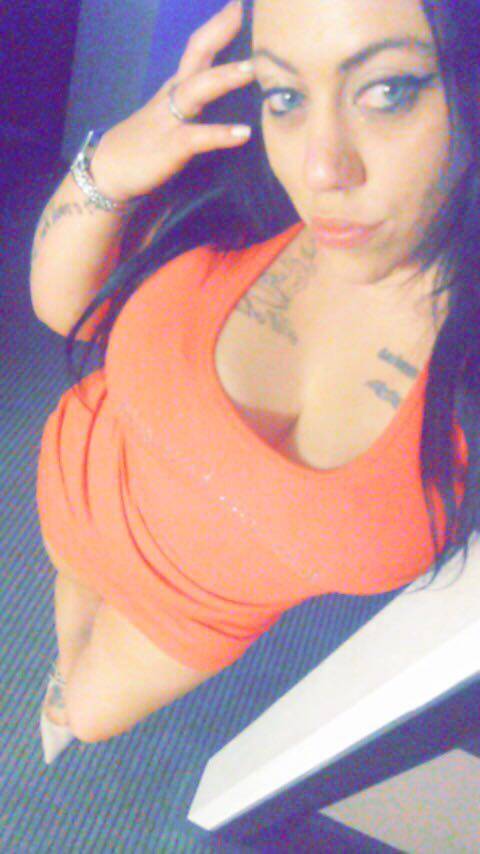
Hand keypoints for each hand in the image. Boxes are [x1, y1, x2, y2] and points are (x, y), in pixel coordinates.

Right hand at [90, 1, 253, 202]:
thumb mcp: (173, 115)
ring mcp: (171, 118)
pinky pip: (198, 137)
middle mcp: (174, 94)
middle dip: (221, 31)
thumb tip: (231, 93)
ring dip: (224, 77)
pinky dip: (220, 134)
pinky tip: (243, 133)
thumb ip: (197, 101)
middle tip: (247, 10)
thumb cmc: (146, 144)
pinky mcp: (170, 147)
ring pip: (198, 89)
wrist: (109, 171)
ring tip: (253, 69)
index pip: (200, 46)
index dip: (221, 23)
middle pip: (197, 54)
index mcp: (177, 85)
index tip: (244, 3)